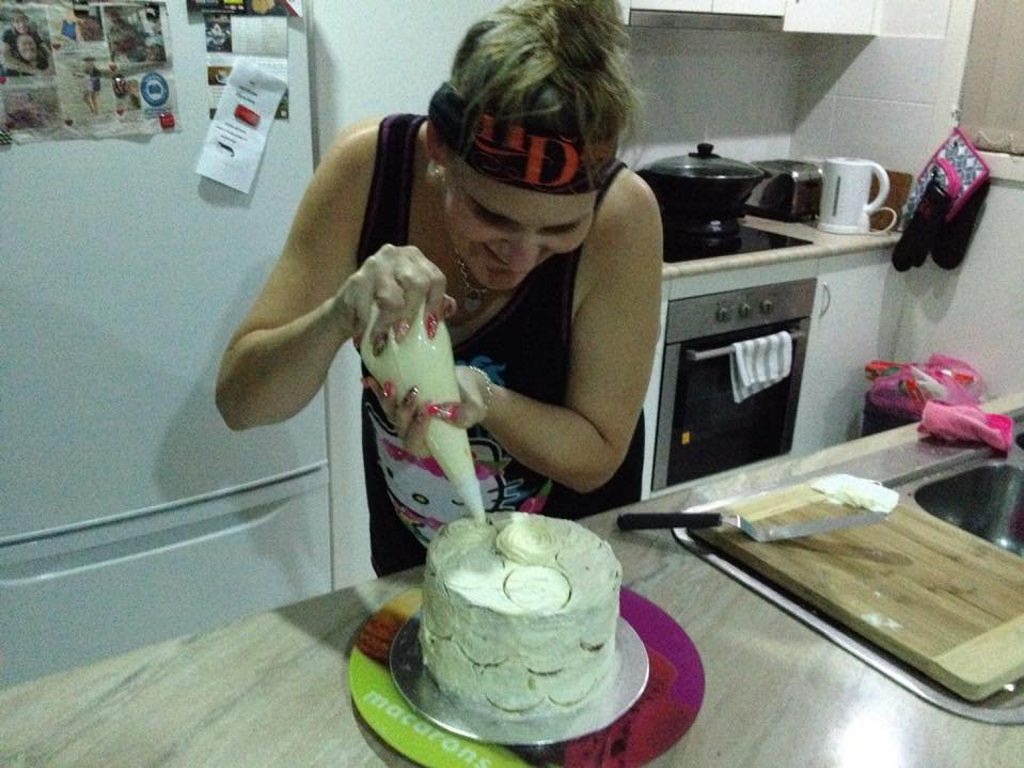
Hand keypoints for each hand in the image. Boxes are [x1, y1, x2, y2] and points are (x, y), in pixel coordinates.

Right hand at [333, 243, 453, 350]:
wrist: (351, 304)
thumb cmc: (388, 301)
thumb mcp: (413, 299)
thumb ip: (433, 302)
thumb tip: (450, 308)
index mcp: (416, 260)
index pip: (436, 279)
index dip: (436, 305)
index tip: (430, 330)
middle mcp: (397, 256)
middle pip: (416, 283)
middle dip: (411, 314)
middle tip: (402, 337)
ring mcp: (375, 264)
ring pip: (390, 295)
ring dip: (385, 322)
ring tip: (380, 341)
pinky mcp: (356, 278)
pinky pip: (363, 303)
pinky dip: (364, 323)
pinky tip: (361, 335)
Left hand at [362, 366, 493, 455]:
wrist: (467, 387)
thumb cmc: (472, 404)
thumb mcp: (474, 410)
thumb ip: (464, 415)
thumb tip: (446, 413)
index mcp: (430, 443)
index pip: (415, 444)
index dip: (417, 430)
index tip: (427, 411)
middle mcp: (413, 432)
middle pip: (400, 427)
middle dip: (403, 411)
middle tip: (414, 392)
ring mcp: (405, 415)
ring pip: (390, 412)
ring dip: (387, 399)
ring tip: (389, 384)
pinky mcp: (400, 399)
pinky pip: (385, 396)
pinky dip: (376, 388)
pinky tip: (368, 379)